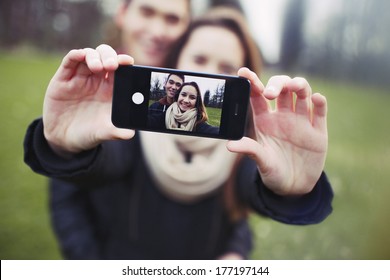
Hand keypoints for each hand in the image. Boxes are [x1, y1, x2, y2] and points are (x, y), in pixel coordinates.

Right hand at [43, 44, 134, 156]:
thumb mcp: (104, 133)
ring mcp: (80, 78)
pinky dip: (75, 55)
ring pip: (89, 56)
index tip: (128, 62)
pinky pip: (69, 62)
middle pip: (105, 57)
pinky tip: (79, 55)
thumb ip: (117, 132)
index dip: (124, 62)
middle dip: (109, 56)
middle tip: (112, 65)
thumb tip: (130, 134)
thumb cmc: (89, 133)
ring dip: (94, 56)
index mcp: (111, 89)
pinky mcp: (63, 79)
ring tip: (97, 67)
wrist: (64, 140)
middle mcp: (97, 80)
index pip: (120, 70)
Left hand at [227, 68, 327, 195]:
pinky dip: (320, 102)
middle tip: (271, 93)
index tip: (243, 72)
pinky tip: (316, 98)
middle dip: (277, 84)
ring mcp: (301, 121)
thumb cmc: (272, 171)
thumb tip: (230, 145)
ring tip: (295, 86)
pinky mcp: (318, 131)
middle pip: (282, 89)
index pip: (257, 95)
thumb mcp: (260, 161)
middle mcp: (283, 116)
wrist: (293, 187)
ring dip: (299, 85)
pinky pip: (320, 112)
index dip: (252, 82)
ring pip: (302, 94)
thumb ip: (249, 150)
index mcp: (265, 120)